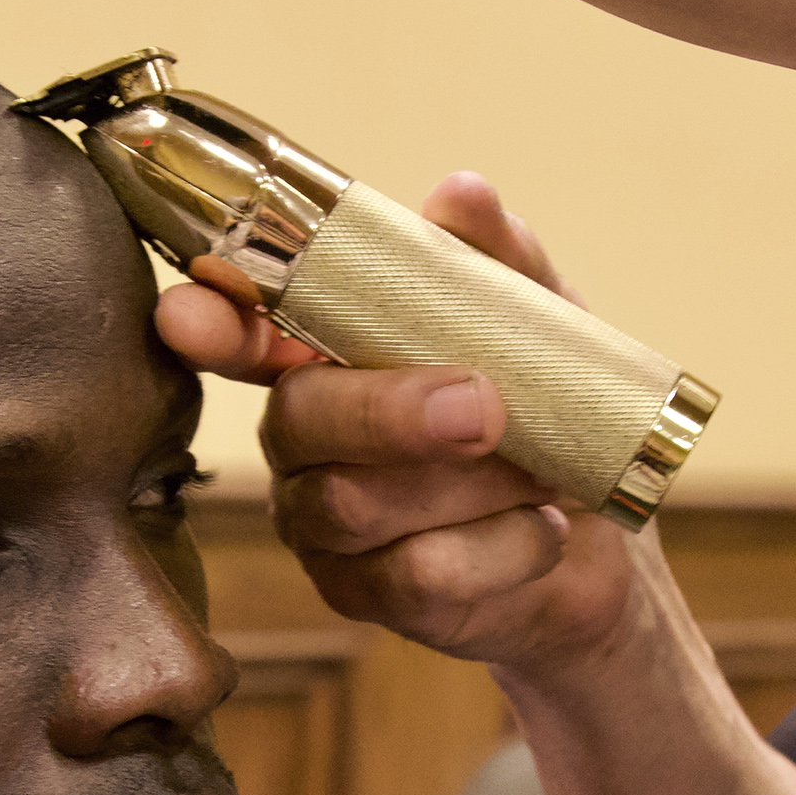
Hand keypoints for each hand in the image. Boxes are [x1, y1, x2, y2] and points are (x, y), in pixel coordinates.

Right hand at [157, 172, 638, 671]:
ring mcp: (327, 527)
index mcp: (325, 356)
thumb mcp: (541, 323)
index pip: (242, 332)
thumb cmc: (549, 415)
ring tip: (543, 471)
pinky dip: (499, 548)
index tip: (190, 311)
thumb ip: (497, 261)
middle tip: (484, 407)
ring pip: (353, 506)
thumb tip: (460, 196)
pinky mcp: (369, 599)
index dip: (212, 321)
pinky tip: (544, 530)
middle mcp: (306, 442)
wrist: (606, 542)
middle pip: (297, 423)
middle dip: (388, 412)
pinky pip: (413, 577)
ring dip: (467, 486)